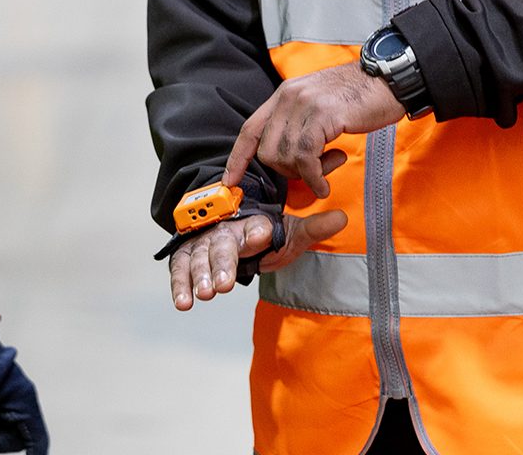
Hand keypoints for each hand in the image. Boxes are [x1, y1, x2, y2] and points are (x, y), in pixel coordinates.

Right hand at [167, 167, 348, 310]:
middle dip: (222, 263)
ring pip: (199, 258)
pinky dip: (180, 285)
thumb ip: (313, 229)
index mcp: (251, 223)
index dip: (257, 231)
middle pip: (222, 245)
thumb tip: (343, 218)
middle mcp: (224, 231)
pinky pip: (180, 269)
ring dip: (200, 276)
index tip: (263, 236)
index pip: (254, 225)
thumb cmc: (264, 235)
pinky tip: (183, 303)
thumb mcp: (290, 233)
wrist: (231, 224)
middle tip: (223, 285)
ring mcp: (203, 244)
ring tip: (206, 294)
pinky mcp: (187, 257)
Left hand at [223, 63, 403, 195]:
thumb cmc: (357, 97)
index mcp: (283, 95)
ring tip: (327, 170)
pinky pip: (306, 158)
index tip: (230, 181)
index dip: (237, 158)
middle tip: (311, 172)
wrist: (387, 80)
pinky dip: (314, 178)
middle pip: (266, 151)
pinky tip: (325, 184)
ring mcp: (304, 105)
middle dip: (285, 171)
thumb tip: (286, 156)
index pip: (250, 130)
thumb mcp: (318, 104)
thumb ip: (298, 124)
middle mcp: (288, 98)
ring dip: (305, 175)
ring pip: (286, 157)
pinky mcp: (323, 116)